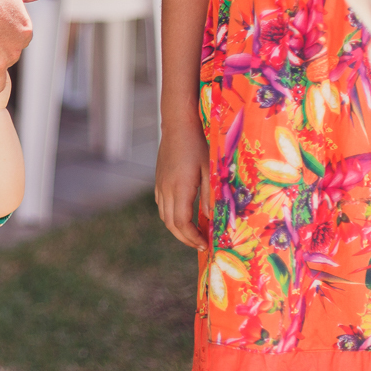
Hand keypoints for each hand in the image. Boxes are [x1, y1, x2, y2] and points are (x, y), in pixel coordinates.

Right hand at [155, 122, 209, 250]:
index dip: (192, 238)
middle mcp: (166, 190)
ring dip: (178, 229)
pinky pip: (163, 205)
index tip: (206, 245)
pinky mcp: (159, 180)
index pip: (182, 223)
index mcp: (179, 189)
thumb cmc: (198, 144)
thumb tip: (211, 218)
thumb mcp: (210, 169)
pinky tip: (184, 214)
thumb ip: (210, 195)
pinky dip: (172, 216)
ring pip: (164, 216)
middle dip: (185, 238)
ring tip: (194, 233)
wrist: (178, 124)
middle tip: (201, 245)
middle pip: (171, 224)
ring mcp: (160, 185)